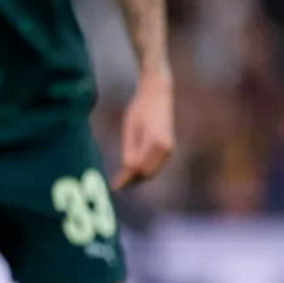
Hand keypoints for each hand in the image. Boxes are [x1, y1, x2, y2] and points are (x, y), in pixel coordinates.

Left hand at [112, 71, 173, 190]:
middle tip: (115, 187)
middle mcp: (166, 148)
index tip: (113, 187)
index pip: (139, 168)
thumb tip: (129, 170)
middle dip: (131, 181)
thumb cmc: (140, 109)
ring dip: (138, 178)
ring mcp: (170, 149)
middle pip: (147, 173)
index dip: (126, 179)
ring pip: (152, 172)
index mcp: (156, 143)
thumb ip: (130, 150)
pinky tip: (131, 173)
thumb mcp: (130, 128)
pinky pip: (155, 165)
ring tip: (121, 183)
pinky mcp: (168, 148)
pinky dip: (144, 171)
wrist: (158, 94)